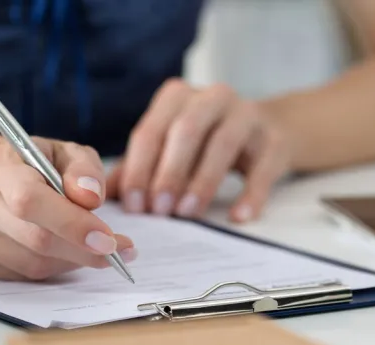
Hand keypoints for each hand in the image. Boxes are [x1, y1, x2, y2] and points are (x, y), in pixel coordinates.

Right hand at [0, 133, 135, 280]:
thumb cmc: (35, 167)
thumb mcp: (65, 155)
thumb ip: (83, 169)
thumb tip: (90, 197)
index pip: (30, 200)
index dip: (72, 223)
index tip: (108, 240)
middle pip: (35, 239)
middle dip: (82, 250)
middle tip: (116, 252)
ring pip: (31, 264)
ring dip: (70, 261)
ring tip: (88, 248)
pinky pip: (19, 277)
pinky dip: (50, 270)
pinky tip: (59, 254)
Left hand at [109, 78, 291, 221]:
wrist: (268, 132)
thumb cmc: (206, 143)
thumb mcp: (169, 148)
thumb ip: (136, 169)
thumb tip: (99, 196)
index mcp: (177, 97)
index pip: (151, 130)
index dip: (139, 169)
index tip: (134, 206)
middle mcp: (212, 97)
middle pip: (186, 131)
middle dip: (169, 172)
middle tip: (159, 210)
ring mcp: (247, 115)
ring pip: (223, 144)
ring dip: (203, 181)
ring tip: (188, 213)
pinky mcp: (275, 140)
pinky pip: (262, 167)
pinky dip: (251, 194)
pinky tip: (238, 217)